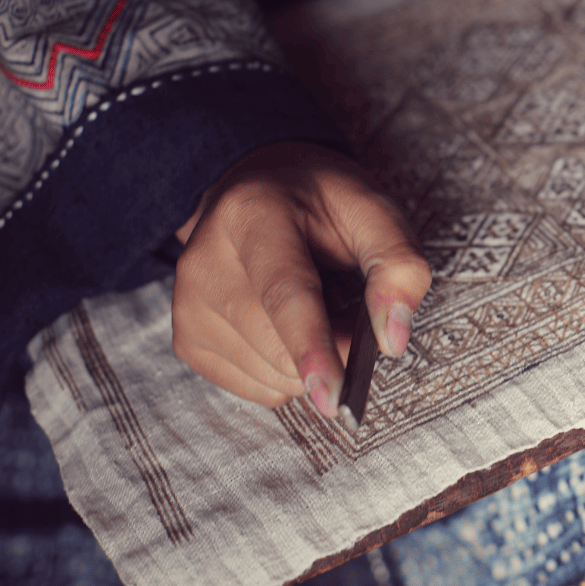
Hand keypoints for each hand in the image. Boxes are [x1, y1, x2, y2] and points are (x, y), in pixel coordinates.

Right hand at [172, 141, 431, 417]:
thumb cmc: (321, 205)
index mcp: (253, 213)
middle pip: (279, 345)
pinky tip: (286, 327)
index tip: (337, 394)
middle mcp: (206, 259)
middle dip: (334, 349)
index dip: (313, 347)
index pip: (284, 293)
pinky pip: (258, 387)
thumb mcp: (374, 211)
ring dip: (311, 360)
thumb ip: (397, 265)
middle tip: (350, 308)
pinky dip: (288, 371)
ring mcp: (188, 303)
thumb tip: (393, 340)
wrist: (259, 191)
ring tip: (314, 307)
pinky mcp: (187, 339)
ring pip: (272, 375)